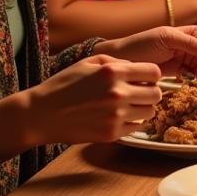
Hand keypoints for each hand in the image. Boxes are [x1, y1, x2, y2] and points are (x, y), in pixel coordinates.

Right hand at [16, 54, 164, 145]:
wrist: (40, 114)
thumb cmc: (63, 85)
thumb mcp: (88, 62)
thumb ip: (117, 61)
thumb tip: (137, 66)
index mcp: (113, 72)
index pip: (154, 72)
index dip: (151, 75)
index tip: (144, 78)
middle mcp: (118, 93)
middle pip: (156, 94)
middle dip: (150, 91)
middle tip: (139, 93)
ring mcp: (116, 115)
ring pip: (150, 112)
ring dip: (142, 108)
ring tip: (128, 105)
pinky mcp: (111, 133)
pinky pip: (136, 127)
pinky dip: (132, 122)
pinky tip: (118, 117)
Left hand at [97, 25, 196, 81]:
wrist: (121, 61)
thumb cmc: (141, 44)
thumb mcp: (166, 39)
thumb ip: (188, 43)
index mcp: (183, 32)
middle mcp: (185, 44)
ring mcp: (181, 57)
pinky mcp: (177, 71)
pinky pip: (192, 74)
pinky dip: (196, 79)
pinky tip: (196, 84)